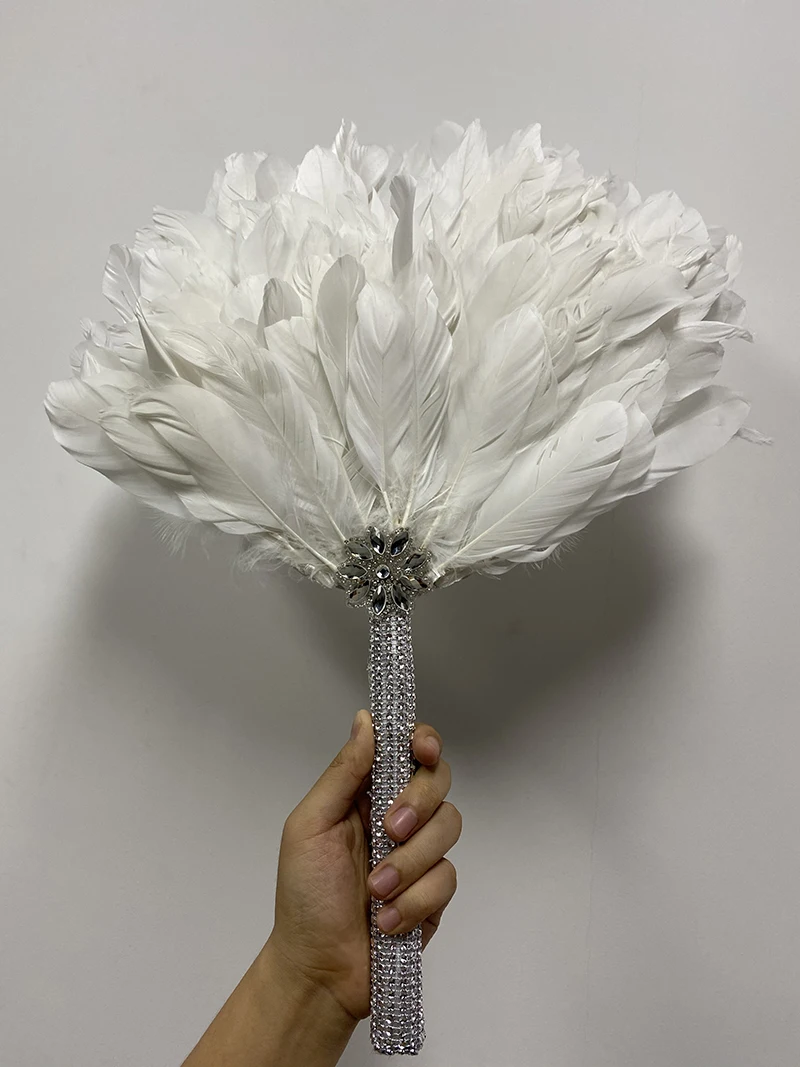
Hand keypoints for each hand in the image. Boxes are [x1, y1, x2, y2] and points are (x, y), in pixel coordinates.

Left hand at [267, 708, 461, 1023]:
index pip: (405, 751)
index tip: (422, 750)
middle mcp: (396, 816)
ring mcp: (419, 854)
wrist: (319, 970)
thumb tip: (366, 721)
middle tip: (389, 830)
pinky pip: (447, 878)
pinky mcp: (435, 892)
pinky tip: (387, 919)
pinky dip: (414, 900)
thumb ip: (343, 773)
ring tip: (375, 891)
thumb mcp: (310, 826)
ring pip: (448, 827)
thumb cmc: (304, 897)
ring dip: (409, 863)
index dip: (421, 741)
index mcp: (364, 794)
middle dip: (417, 804)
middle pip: (437, 780)